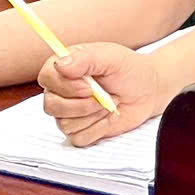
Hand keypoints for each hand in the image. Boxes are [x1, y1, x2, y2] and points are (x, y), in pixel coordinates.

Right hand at [38, 44, 168, 145]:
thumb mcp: (112, 57)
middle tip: (103, 96)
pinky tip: (108, 116)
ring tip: (109, 102)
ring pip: (64, 123)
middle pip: (51, 105)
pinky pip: (78, 137)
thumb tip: (60, 65)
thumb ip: (86, 59)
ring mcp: (69, 113)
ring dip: (93, 114)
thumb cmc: (130, 70)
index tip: (88, 86)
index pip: (46, 78)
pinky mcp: (80, 130)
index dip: (65, 85)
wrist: (148, 90)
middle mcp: (62, 91)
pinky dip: (98, 128)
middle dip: (81, 104)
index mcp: (65, 68)